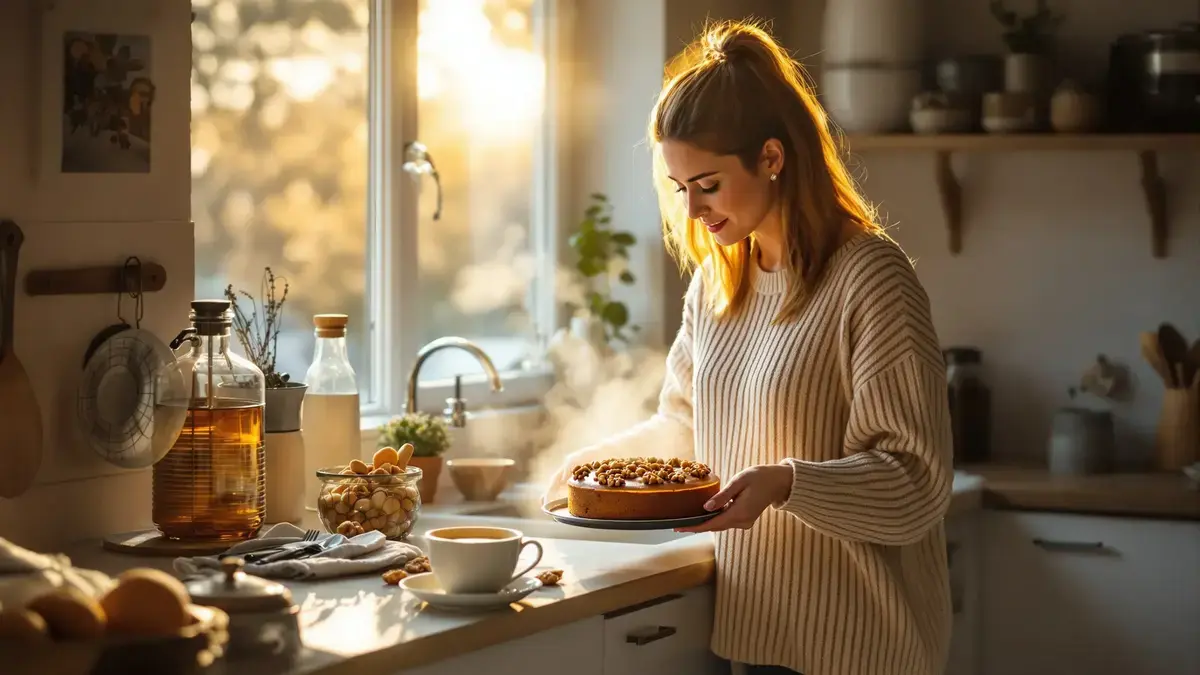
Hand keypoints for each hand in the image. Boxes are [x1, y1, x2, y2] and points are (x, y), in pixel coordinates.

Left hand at [675, 464, 792, 532]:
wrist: (778, 482)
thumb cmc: (759, 477)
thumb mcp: (738, 482)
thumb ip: (722, 496)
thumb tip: (706, 508)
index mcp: (740, 512)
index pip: (712, 524)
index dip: (695, 527)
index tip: (679, 528)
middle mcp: (742, 522)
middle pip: (715, 527)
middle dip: (697, 526)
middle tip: (678, 524)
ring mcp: (745, 523)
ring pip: (721, 524)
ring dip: (706, 522)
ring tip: (688, 520)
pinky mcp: (746, 520)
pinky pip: (727, 521)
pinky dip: (716, 519)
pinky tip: (706, 514)